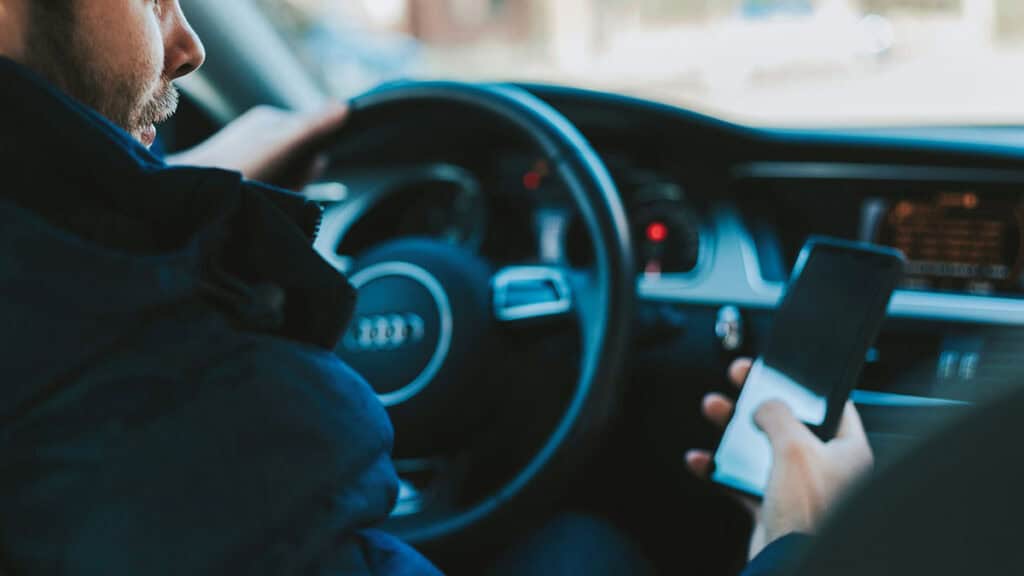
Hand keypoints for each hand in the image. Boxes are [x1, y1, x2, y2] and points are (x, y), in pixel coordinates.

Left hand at [167, 104, 348, 190]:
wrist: (191, 193)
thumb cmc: (236, 167)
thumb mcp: (281, 145)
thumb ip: (313, 127)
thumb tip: (345, 107)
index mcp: (270, 120)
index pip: (313, 133)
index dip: (316, 156)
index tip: (307, 168)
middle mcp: (260, 135)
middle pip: (301, 157)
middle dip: (300, 177)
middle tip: (283, 185)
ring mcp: (250, 155)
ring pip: (287, 175)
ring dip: (286, 189)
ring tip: (267, 192)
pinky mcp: (242, 176)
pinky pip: (271, 186)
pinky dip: (272, 196)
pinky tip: (259, 198)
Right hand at [685, 358, 873, 558]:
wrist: (790, 563)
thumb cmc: (809, 513)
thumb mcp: (795, 447)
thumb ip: (778, 415)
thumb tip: (765, 404)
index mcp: (847, 450)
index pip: (831, 405)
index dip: (803, 384)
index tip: (779, 369)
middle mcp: (826, 468)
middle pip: (788, 422)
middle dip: (757, 400)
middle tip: (739, 379)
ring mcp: (798, 487)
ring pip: (760, 447)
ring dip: (733, 429)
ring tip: (713, 408)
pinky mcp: (773, 506)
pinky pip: (741, 480)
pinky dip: (719, 468)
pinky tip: (702, 459)